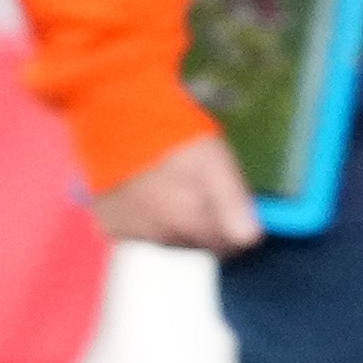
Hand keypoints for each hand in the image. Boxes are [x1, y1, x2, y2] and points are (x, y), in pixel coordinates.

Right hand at [90, 131, 264, 255]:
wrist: (113, 117)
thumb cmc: (172, 135)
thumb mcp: (215, 160)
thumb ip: (234, 202)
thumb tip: (251, 239)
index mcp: (193, 221)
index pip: (230, 245)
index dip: (236, 226)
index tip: (234, 207)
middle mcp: (164, 237)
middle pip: (201, 244)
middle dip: (207, 225)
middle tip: (200, 189)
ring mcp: (134, 235)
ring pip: (171, 242)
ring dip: (178, 226)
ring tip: (172, 189)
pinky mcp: (111, 229)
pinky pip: (140, 236)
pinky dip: (148, 222)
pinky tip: (146, 196)